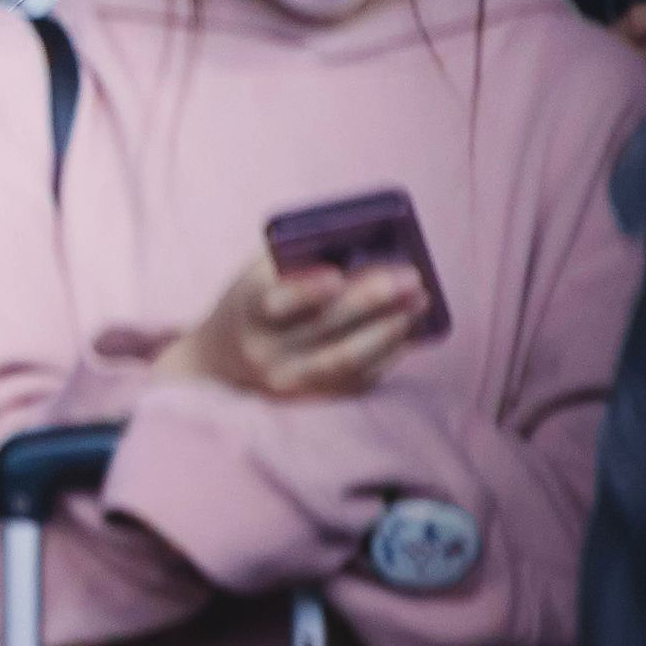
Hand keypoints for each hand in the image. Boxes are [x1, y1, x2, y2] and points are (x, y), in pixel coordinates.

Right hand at [154, 251, 425, 399]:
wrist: (225, 360)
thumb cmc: (255, 301)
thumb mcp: (261, 274)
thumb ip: (301, 261)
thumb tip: (368, 248)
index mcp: (247, 310)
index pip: (273, 302)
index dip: (304, 290)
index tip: (337, 275)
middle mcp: (264, 351)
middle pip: (322, 328)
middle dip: (371, 300)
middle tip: (410, 277)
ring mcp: (291, 380)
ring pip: (347, 358)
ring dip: (390, 328)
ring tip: (420, 300)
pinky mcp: (317, 398)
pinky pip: (361, 377)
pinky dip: (390, 350)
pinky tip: (409, 327)